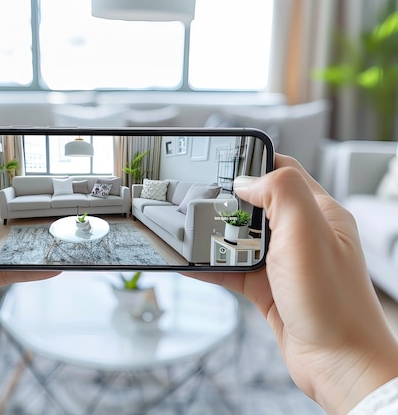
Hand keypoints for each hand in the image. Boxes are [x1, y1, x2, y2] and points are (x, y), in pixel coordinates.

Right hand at [188, 154, 397, 413]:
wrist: (338, 364)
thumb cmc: (332, 302)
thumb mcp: (307, 232)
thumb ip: (280, 192)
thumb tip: (246, 181)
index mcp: (319, 212)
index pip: (283, 171)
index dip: (252, 163)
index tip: (220, 163)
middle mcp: (302, 235)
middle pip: (255, 205)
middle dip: (227, 202)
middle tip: (200, 200)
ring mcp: (283, 263)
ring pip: (240, 239)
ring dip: (215, 237)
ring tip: (189, 232)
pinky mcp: (268, 289)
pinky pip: (232, 270)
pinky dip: (210, 266)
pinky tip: (189, 265)